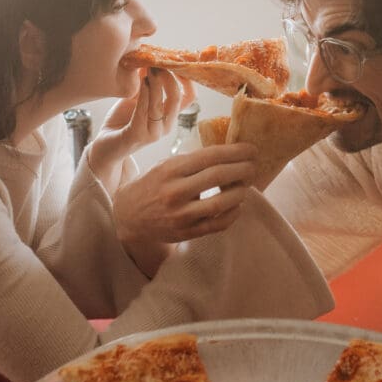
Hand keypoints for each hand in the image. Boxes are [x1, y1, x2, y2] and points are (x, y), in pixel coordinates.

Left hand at [87, 68, 194, 190]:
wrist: (106, 146)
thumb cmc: (122, 121)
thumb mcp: (136, 97)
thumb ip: (145, 81)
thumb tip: (149, 56)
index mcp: (169, 116)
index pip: (189, 96)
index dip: (187, 78)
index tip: (176, 60)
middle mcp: (166, 125)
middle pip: (177, 97)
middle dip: (169, 76)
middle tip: (157, 62)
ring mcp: (153, 133)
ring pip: (161, 104)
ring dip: (156, 83)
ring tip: (149, 67)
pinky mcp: (137, 136)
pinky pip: (144, 113)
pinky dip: (144, 95)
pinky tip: (141, 82)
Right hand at [113, 143, 257, 243]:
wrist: (128, 216)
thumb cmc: (151, 185)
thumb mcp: (165, 165)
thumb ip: (192, 161)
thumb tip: (228, 153)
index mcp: (170, 169)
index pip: (210, 156)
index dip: (236, 151)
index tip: (251, 149)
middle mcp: (175, 191)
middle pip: (219, 176)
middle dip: (243, 169)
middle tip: (254, 165)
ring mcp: (181, 215)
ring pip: (221, 203)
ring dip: (241, 192)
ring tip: (247, 184)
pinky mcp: (186, 233)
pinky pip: (218, 224)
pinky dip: (234, 213)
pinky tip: (238, 205)